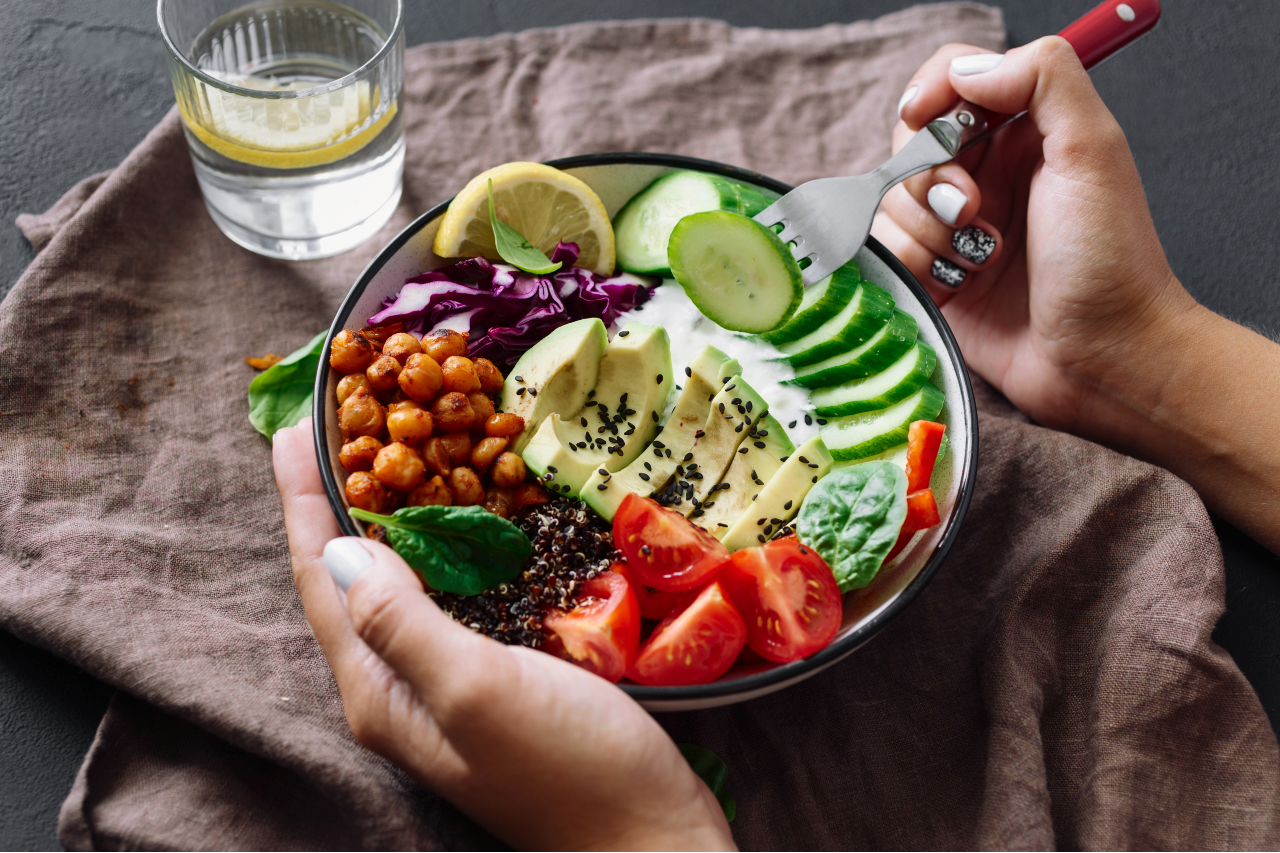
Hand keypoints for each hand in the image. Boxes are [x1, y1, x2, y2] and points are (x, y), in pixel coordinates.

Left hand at [274, 418, 734, 851]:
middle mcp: (399, 688)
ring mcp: (446, 686)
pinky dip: (442, 546)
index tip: (294, 424)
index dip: (303, 500)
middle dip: (335, 499)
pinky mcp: (495, 679)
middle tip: (340, 422)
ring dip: (384, 517)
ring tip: (388, 453)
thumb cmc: (571, 770)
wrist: (651, 841)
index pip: (323, 577)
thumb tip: (340, 549)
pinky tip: (462, 519)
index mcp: (379, 690)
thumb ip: (403, 622)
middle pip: (349, 579)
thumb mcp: (479, 690)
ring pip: (397, 585)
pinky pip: (448, 597)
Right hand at [873, 37, 1196, 435]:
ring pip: (890, 200)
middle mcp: (987, 173)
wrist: (1104, 359)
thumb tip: (965, 69)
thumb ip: (1042, 78)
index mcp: (1025, 131)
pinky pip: (887, 251)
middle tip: (974, 211)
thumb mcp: (1093, 150)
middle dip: (928, 176)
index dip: (929, 94)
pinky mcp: (934, 276)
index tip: (925, 118)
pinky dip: (915, 265)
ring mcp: (955, 227)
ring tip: (980, 260)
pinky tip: (960, 285)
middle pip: (908, 142)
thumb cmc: (1110, 261)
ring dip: (928, 231)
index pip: (951, 79)